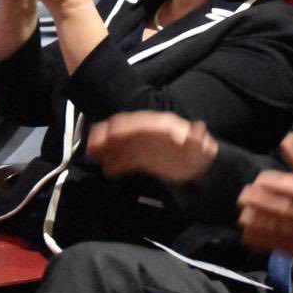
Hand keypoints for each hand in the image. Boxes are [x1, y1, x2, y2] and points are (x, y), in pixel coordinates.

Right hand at [86, 111, 217, 182]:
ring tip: (91, 154)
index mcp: (161, 125)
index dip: (124, 127)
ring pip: (120, 143)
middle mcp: (148, 132)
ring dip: (106, 148)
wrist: (199, 166)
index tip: (109, 133)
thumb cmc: (200, 153)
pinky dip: (115, 163)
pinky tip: (106, 170)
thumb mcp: (201, 147)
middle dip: (107, 135)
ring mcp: (143, 144)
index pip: (138, 122)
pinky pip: (125, 159)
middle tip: (92, 145)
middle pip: (124, 130)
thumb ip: (197, 139)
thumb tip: (198, 128)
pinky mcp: (141, 158)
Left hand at [236, 134, 292, 256]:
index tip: (257, 180)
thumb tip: (285, 138)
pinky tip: (247, 229)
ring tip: (243, 212)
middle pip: (282, 209)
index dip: (272, 183)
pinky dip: (258, 238)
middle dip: (259, 202)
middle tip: (243, 195)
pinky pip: (273, 244)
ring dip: (256, 220)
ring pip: (276, 228)